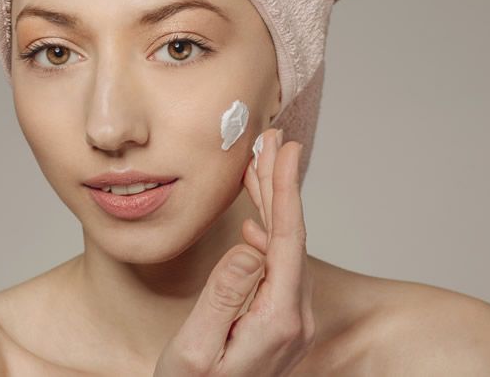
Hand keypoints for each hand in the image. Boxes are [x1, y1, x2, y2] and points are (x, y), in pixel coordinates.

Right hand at [154, 128, 315, 375]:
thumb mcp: (196, 349)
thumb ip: (224, 295)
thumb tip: (253, 244)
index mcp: (277, 321)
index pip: (287, 240)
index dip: (284, 190)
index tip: (281, 151)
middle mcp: (293, 321)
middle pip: (293, 237)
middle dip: (281, 185)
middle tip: (272, 141)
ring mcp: (290, 325)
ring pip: (288, 250)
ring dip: (275, 205)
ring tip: (260, 167)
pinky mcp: (279, 326)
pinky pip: (280, 267)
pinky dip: (271, 233)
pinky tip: (259, 221)